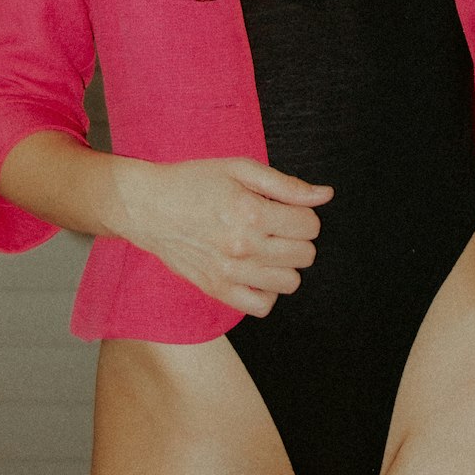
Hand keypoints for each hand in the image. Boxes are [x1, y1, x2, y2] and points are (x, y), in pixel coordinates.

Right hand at [115, 156, 332, 316]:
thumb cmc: (194, 181)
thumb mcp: (240, 169)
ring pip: (289, 282)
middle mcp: (243, 246)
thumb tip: (325, 195)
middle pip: (305, 255)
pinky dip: (268, 290)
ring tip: (268, 247)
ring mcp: (230, 273)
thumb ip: (286, 184)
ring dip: (286, 264)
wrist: (148, 206)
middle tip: (278, 225)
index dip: (304, 214)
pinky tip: (257, 270)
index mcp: (252, 211)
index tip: (288, 209)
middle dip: (299, 238)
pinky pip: (262, 306)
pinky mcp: (217, 290)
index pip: (309, 225)